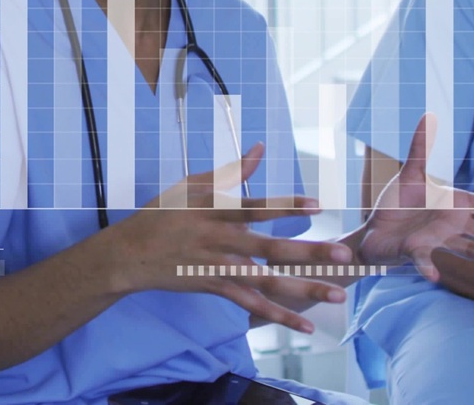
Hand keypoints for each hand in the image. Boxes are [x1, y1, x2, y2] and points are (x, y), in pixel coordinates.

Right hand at [107, 143, 349, 332]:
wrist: (129, 255)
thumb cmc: (161, 214)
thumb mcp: (191, 185)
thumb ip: (230, 171)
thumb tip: (259, 149)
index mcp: (215, 211)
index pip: (255, 207)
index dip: (286, 205)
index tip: (318, 204)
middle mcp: (220, 241)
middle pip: (270, 248)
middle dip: (309, 253)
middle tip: (344, 255)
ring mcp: (218, 268)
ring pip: (267, 282)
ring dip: (304, 290)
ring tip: (337, 295)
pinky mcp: (215, 287)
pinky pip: (252, 305)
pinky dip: (279, 316)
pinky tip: (306, 325)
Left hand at [357, 113, 473, 280]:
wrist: (372, 230)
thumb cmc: (397, 206)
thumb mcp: (411, 174)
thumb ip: (420, 148)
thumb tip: (427, 117)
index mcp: (460, 207)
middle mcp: (457, 227)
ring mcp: (440, 241)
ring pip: (472, 251)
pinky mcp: (416, 252)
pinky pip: (424, 260)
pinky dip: (428, 267)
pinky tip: (434, 275)